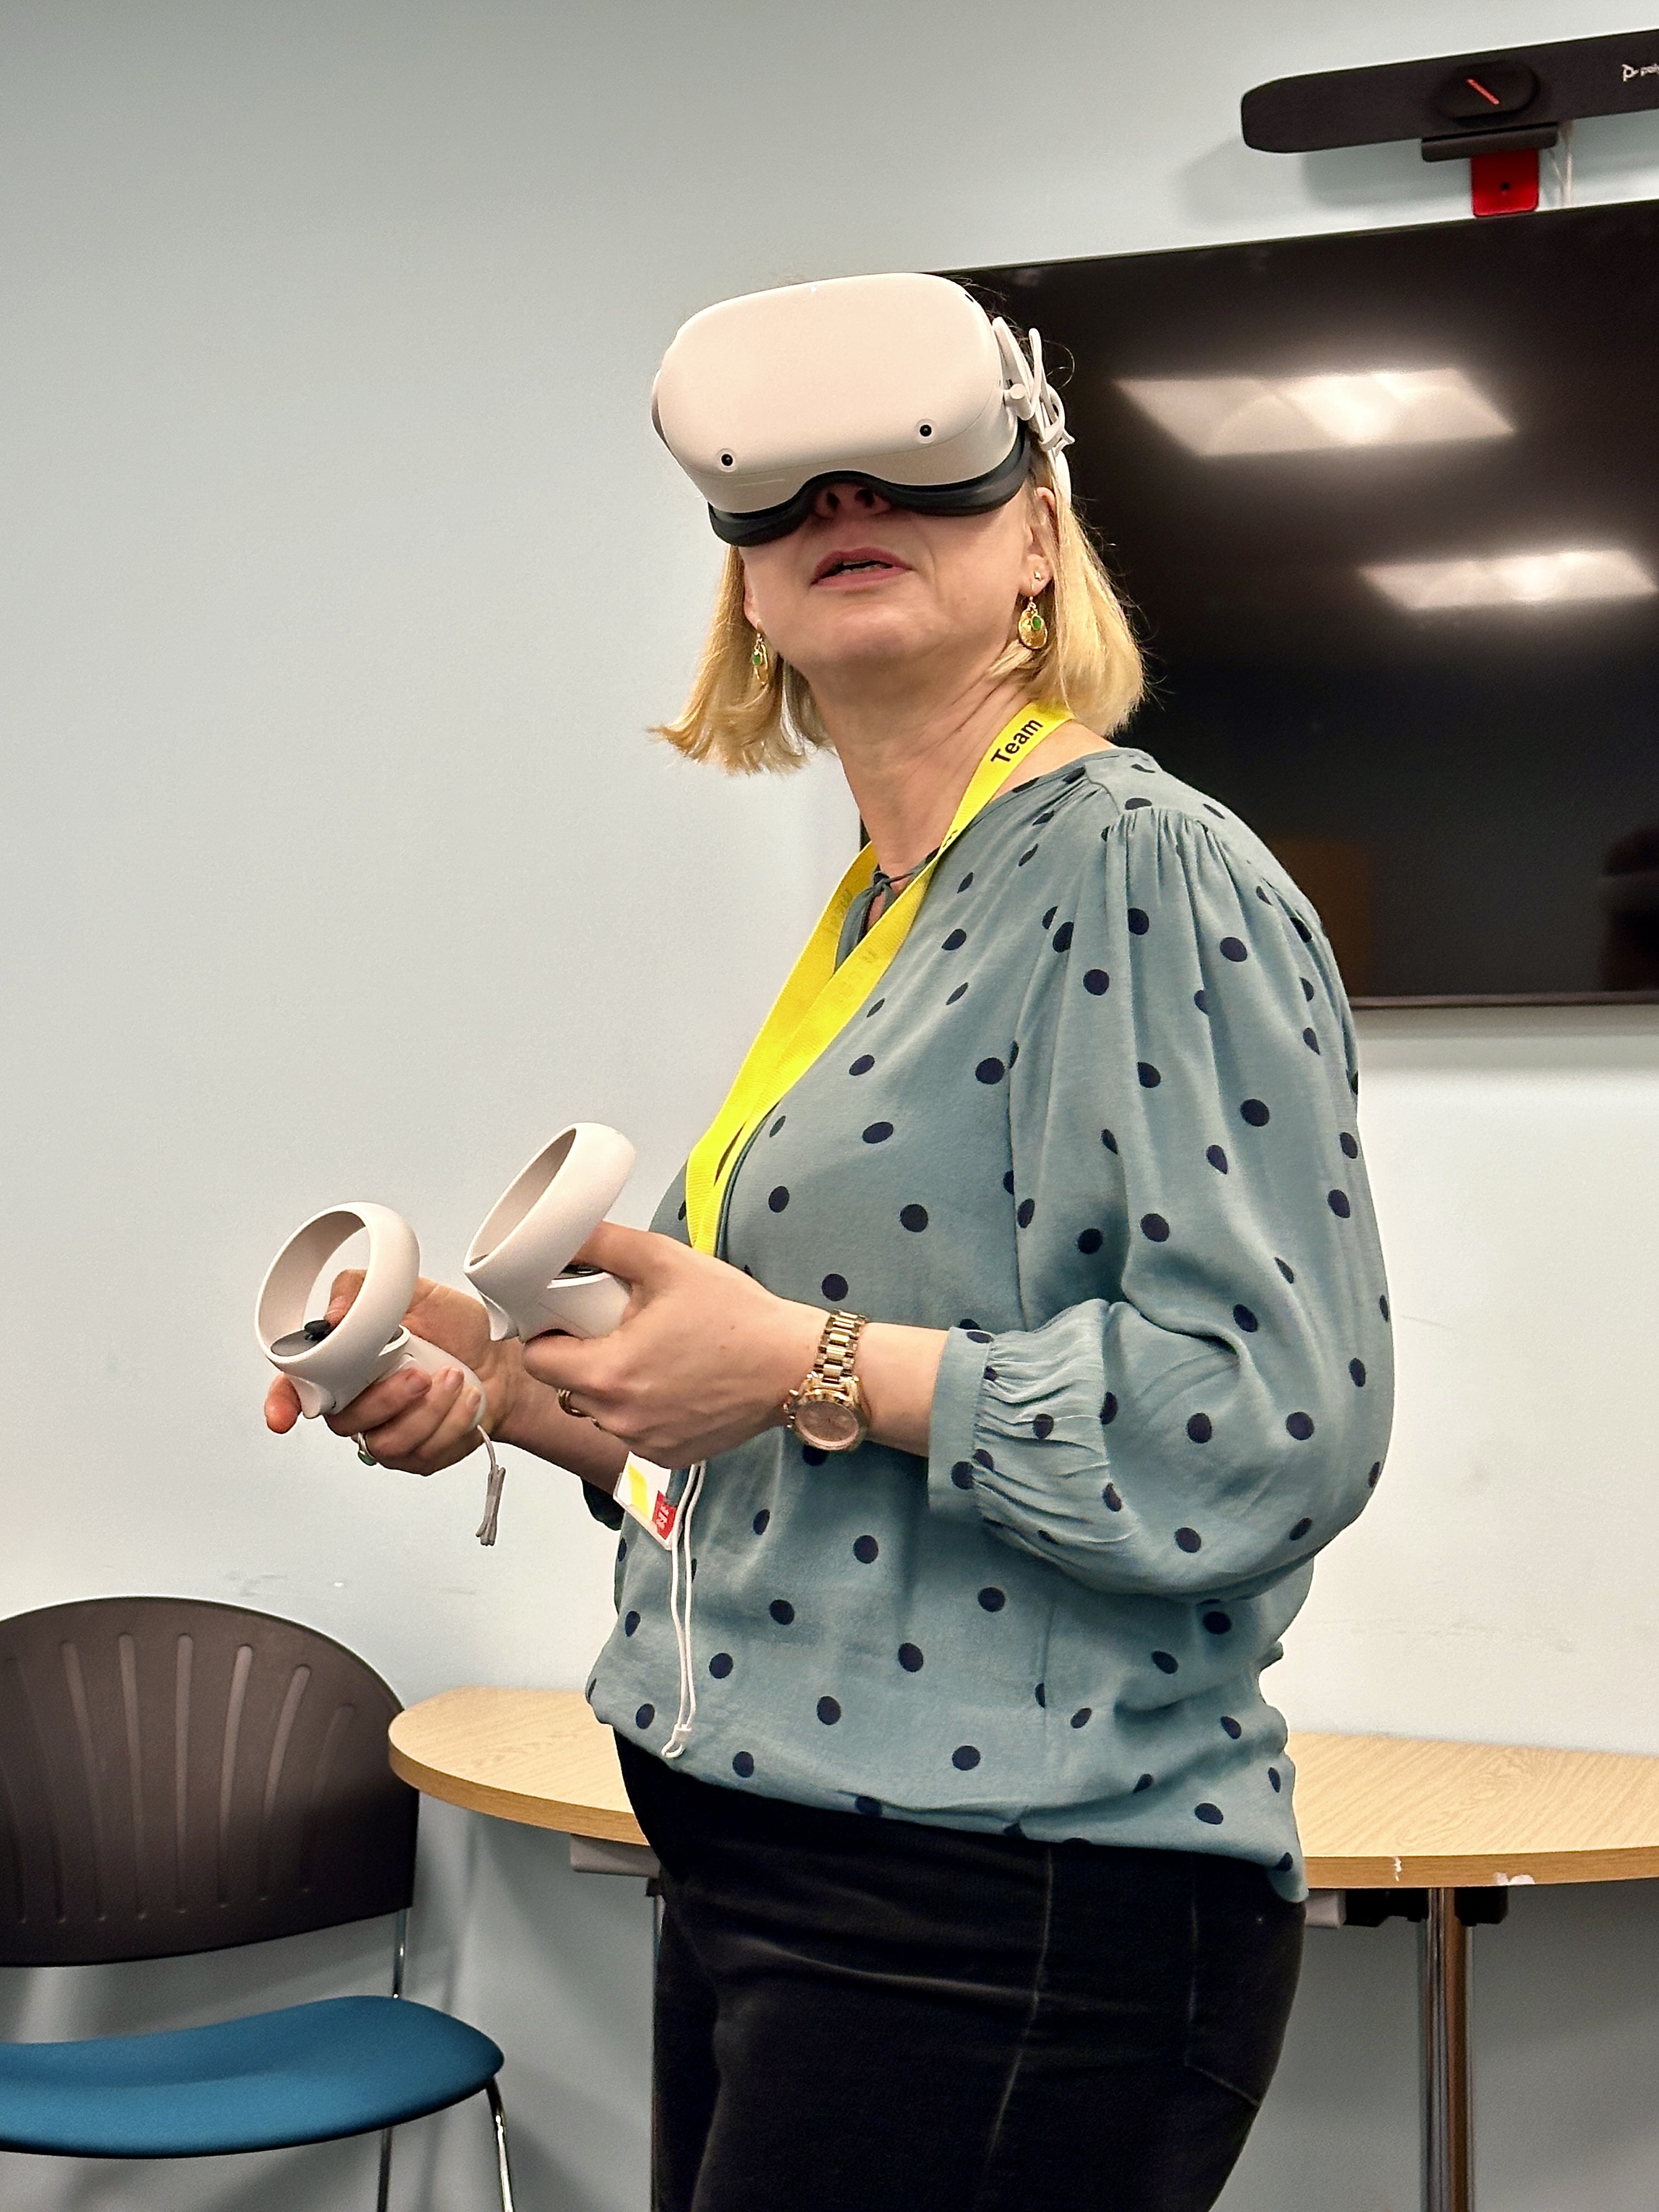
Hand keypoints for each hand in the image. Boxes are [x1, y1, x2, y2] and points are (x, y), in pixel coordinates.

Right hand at [263, 1272, 522, 1475]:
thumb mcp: (415, 1293)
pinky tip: (468, 1398)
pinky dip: (451, 1423)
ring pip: (387, 1441)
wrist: (504, 1360)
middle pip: (345, 1420)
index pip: (296, 1388)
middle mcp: (359, 1403)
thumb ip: (365, 1290)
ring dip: (427, 1410)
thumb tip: (334, 1313)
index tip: (282, 1417)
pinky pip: (423, 1452)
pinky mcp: (418, 1456)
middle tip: (420, 1373)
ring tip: (456, 1378)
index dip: (282, 1403)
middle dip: (385, 1399)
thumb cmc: (455, 1329)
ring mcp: (387, 1434)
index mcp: (345, 1364)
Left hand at [520, 1223, 823, 1465]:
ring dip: (612, 1385)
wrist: (794, 1366)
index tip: (571, 1318)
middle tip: (621, 1328)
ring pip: (599, 1411)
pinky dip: (643, 1409)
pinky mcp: (669, 1456)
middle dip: (583, 1356)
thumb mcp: (668, 1262)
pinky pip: (633, 1431)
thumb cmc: (738, 1317)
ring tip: (655, 1354)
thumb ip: (607, 1244)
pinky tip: (675, 1383)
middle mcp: (619, 1418)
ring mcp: (644, 1443)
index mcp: (609, 1373)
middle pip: (566, 1386)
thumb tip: (565, 1233)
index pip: (537, 1360)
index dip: (548, 1333)